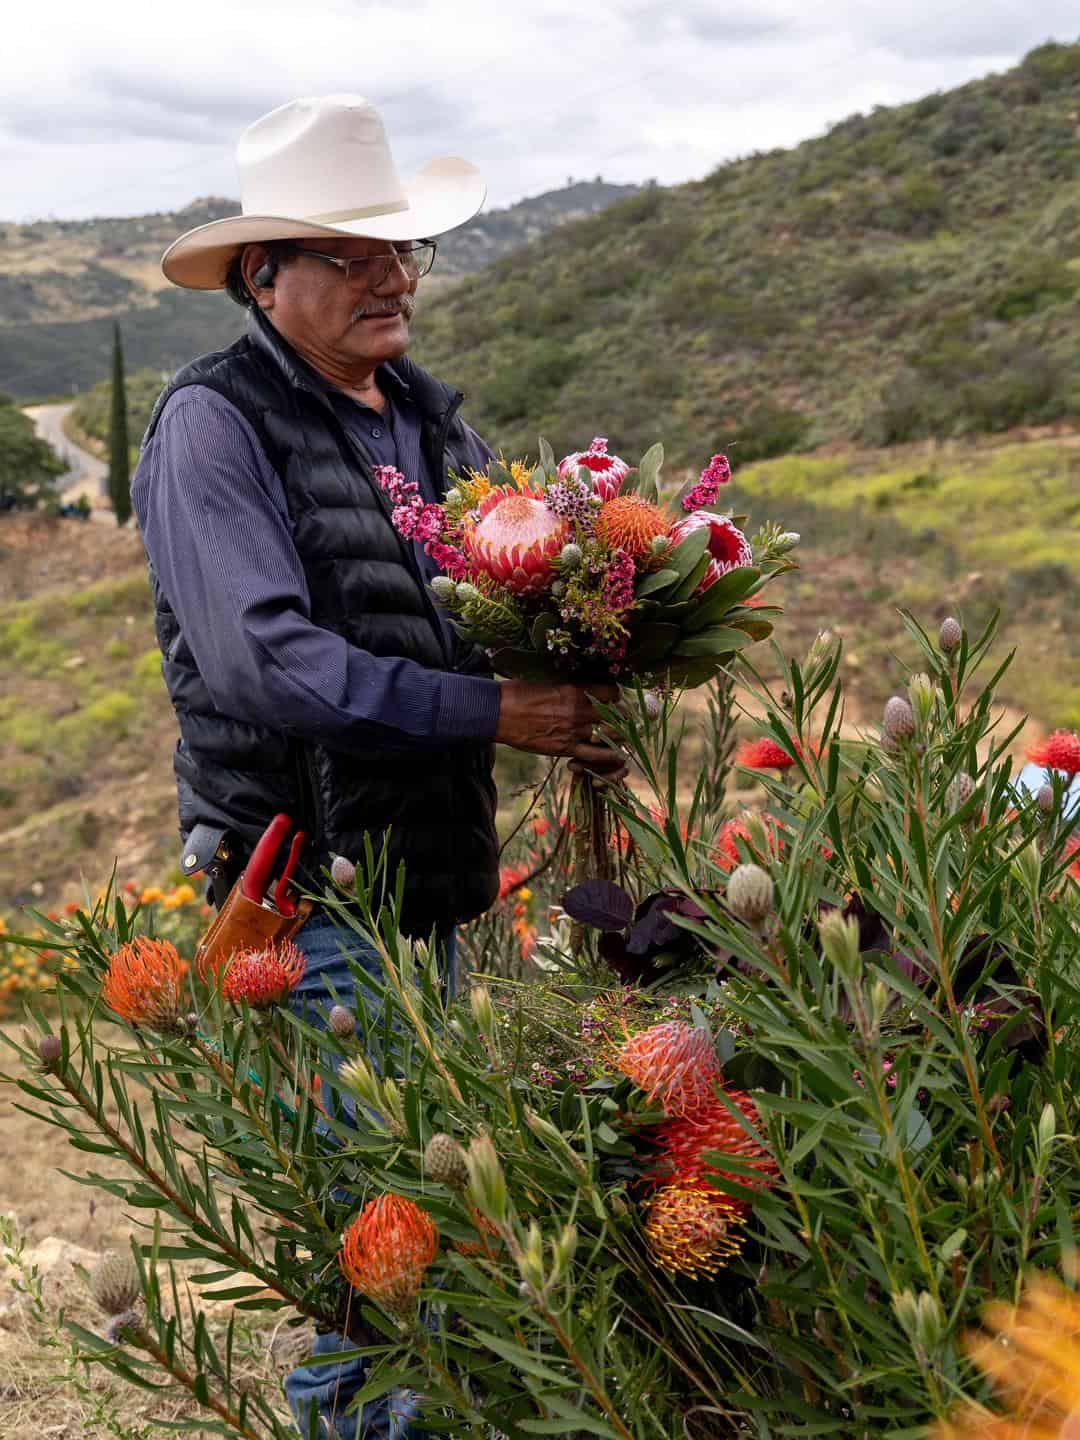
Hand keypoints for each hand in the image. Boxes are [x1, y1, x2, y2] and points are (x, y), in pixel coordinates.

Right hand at [494, 681, 627, 778]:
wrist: (499, 713)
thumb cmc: (519, 693)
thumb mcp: (548, 682)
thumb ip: (569, 686)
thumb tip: (582, 686)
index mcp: (576, 690)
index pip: (612, 692)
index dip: (616, 696)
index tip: (614, 699)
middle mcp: (580, 711)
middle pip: (618, 716)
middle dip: (622, 719)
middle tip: (620, 721)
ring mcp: (574, 731)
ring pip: (612, 738)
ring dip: (617, 739)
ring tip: (614, 738)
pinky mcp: (565, 749)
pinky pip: (595, 757)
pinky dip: (604, 757)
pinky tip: (605, 754)